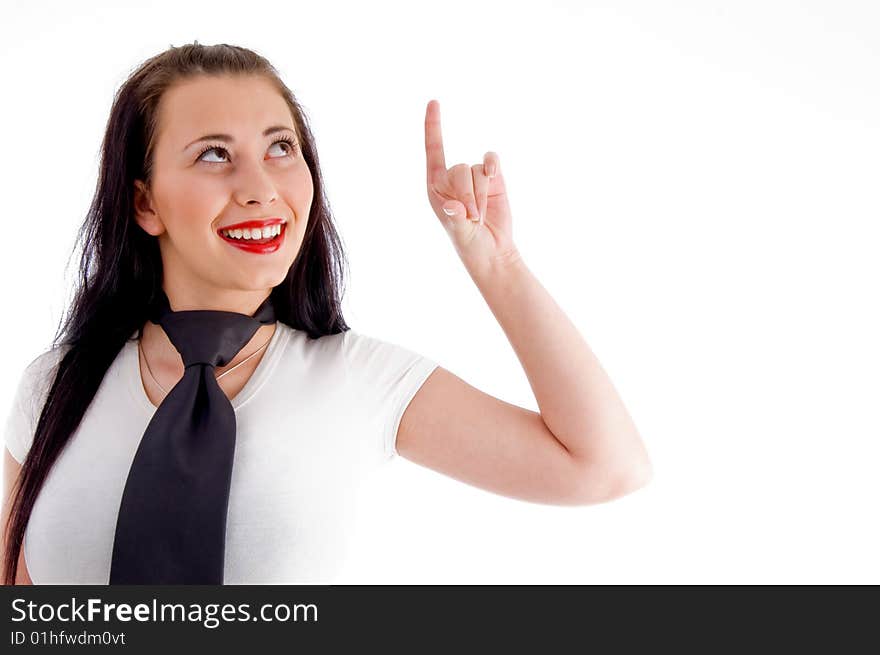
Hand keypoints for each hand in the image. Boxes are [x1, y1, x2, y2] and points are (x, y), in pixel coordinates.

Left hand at [424, 99, 519, 277]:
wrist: (493, 249)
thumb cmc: (468, 242)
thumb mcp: (458, 233)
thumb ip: (455, 218)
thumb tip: (451, 206)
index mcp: (435, 185)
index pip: (433, 149)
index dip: (433, 125)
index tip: (434, 102)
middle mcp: (453, 177)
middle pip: (459, 168)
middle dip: (468, 195)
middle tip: (472, 218)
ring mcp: (474, 176)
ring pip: (478, 169)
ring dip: (481, 195)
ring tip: (480, 215)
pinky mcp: (494, 178)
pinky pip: (491, 161)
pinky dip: (493, 166)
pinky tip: (494, 176)